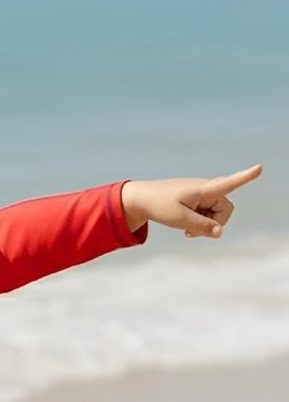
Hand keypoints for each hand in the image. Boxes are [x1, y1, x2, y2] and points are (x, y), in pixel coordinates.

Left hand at [121, 164, 262, 238]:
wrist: (142, 199)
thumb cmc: (159, 206)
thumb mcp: (179, 219)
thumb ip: (201, 227)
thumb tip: (220, 233)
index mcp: (203, 189)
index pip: (228, 183)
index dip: (245, 177)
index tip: (259, 168)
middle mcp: (207, 188)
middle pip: (225, 210)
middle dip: (214, 224)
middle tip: (191, 233)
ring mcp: (203, 194)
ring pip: (216, 214)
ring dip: (205, 225)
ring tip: (186, 229)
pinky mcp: (198, 199)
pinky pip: (208, 214)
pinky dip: (200, 222)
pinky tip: (186, 227)